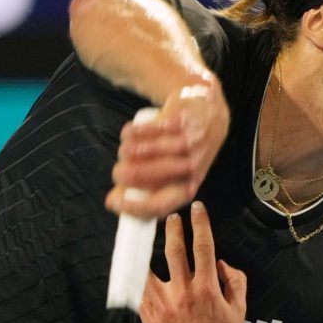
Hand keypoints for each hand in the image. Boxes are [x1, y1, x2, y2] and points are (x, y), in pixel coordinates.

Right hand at [106, 80, 228, 217]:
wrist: (209, 115)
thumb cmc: (186, 152)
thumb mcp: (174, 177)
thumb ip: (146, 191)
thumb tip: (113, 202)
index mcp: (188, 187)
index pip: (159, 205)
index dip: (132, 207)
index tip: (114, 201)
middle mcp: (189, 167)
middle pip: (139, 176)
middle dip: (121, 173)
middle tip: (120, 170)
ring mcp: (184, 143)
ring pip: (136, 151)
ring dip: (125, 150)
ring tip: (127, 149)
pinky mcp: (177, 121)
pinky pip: (140, 129)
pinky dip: (130, 132)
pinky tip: (131, 133)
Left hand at [140, 201, 245, 322]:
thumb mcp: (239, 309)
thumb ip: (235, 280)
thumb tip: (222, 262)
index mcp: (207, 289)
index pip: (204, 247)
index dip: (200, 224)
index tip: (197, 209)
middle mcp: (184, 294)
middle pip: (175, 251)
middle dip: (174, 229)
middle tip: (171, 217)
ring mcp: (163, 306)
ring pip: (151, 268)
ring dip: (150, 250)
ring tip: (148, 238)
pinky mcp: (149, 318)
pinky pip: (140, 291)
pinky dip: (138, 276)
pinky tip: (137, 265)